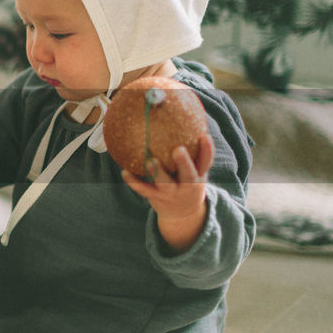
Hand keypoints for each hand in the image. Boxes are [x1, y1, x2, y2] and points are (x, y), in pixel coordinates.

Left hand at [121, 134, 213, 252]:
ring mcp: (172, 193)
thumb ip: (191, 150)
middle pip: (189, 175)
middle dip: (184, 163)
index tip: (204, 135)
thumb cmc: (187, 182)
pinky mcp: (156, 198)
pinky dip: (134, 181)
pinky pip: (144, 189)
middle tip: (178, 149)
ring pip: (165, 184)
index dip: (208, 150)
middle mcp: (187, 186)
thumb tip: (184, 118)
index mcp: (198, 176)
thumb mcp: (195, 170)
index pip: (206, 162)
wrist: (183, 214)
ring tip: (151, 161)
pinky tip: (124, 172)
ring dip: (158, 173)